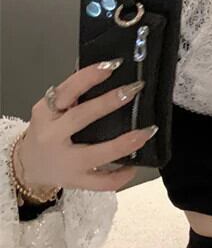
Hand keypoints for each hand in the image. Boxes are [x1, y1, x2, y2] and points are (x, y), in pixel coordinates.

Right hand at [15, 61, 156, 193]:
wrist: (28, 166)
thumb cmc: (46, 132)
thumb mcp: (50, 109)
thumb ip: (72, 94)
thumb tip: (104, 68)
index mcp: (46, 113)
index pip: (67, 90)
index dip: (89, 76)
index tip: (112, 65)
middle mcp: (54, 136)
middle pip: (82, 117)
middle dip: (110, 102)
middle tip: (134, 89)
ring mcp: (66, 162)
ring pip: (98, 154)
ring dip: (125, 143)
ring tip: (147, 131)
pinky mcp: (77, 181)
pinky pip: (103, 182)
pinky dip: (122, 175)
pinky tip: (134, 164)